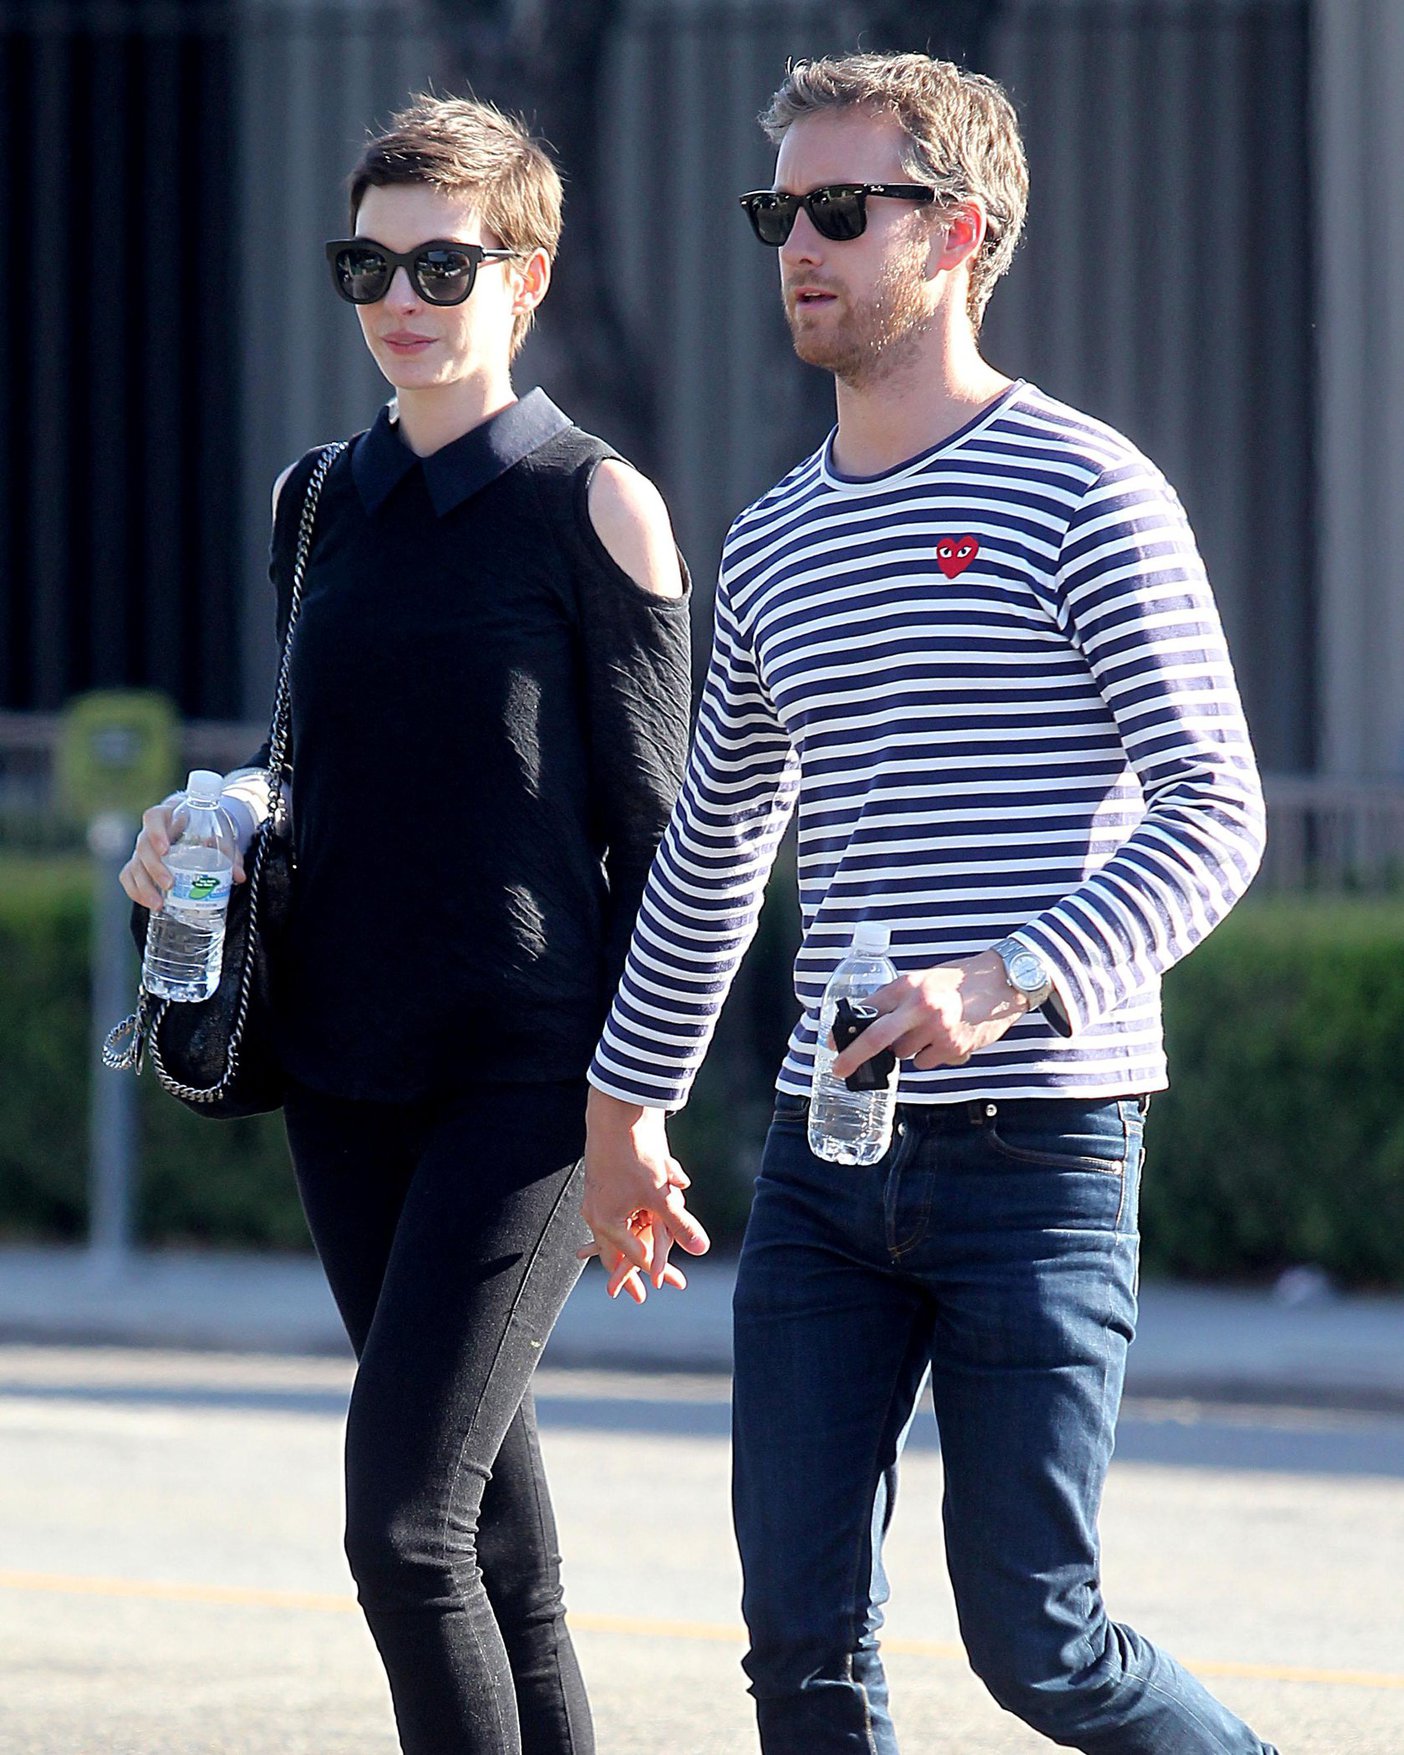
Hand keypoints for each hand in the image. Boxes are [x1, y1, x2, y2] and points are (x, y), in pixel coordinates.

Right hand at [119, 802, 245, 911]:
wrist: (193, 822)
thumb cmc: (205, 826)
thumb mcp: (218, 833)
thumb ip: (228, 852)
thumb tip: (238, 876)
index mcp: (167, 815)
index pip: (153, 818)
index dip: (156, 833)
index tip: (165, 849)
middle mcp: (149, 832)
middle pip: (143, 847)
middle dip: (154, 868)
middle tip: (169, 884)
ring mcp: (142, 849)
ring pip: (134, 866)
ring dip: (144, 887)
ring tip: (159, 905)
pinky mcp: (139, 864)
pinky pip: (129, 876)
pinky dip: (136, 891)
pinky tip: (148, 903)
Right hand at [580, 1089, 710, 1302]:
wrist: (618, 1113)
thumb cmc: (637, 1156)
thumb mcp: (663, 1195)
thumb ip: (680, 1224)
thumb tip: (701, 1249)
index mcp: (607, 1223)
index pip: (634, 1258)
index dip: (655, 1273)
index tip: (669, 1286)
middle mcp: (598, 1213)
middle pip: (616, 1252)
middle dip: (631, 1272)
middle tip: (636, 1296)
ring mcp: (600, 1198)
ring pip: (619, 1228)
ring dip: (638, 1238)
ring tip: (636, 1262)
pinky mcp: (608, 1182)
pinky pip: (623, 1207)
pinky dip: (640, 1212)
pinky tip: (652, 1209)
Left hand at [830, 950, 1026, 1076]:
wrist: (1003, 982)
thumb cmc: (961, 980)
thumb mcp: (924, 979)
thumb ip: (898, 998)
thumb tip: (870, 1021)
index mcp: (910, 985)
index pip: (869, 1009)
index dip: (847, 1029)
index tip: (833, 1041)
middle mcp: (921, 1006)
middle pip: (877, 1038)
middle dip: (854, 1056)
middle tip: (839, 1068)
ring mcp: (938, 1029)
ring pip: (905, 1053)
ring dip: (908, 1049)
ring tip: (930, 1030)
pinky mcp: (954, 1048)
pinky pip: (928, 1062)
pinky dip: (931, 1055)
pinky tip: (948, 1037)